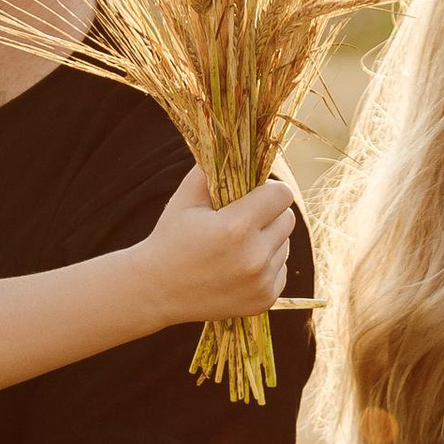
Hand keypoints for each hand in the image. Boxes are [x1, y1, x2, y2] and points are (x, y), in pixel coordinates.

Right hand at [139, 168, 298, 326]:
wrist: (155, 291)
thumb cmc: (170, 238)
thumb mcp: (185, 198)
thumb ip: (212, 169)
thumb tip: (235, 143)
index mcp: (235, 227)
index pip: (282, 195)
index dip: (269, 190)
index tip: (254, 193)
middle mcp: (253, 257)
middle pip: (287, 219)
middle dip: (269, 214)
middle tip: (243, 218)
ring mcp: (260, 282)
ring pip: (284, 245)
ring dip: (267, 240)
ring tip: (235, 245)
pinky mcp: (264, 300)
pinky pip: (280, 269)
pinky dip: (265, 264)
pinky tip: (238, 266)